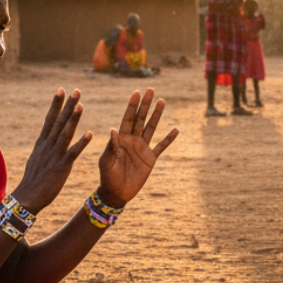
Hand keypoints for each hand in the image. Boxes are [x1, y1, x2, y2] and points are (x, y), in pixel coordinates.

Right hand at [12, 88, 91, 212]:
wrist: (27, 197)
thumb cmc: (33, 180)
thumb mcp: (37, 159)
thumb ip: (43, 147)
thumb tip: (45, 139)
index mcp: (42, 143)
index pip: (50, 119)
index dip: (56, 104)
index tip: (61, 89)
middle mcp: (48, 145)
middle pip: (58, 121)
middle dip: (67, 105)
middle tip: (76, 90)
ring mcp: (54, 155)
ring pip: (65, 133)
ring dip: (73, 119)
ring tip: (81, 105)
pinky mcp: (61, 167)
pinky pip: (73, 153)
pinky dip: (81, 143)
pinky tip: (90, 134)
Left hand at [97, 89, 178, 207]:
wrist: (116, 193)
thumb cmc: (107, 177)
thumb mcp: (106, 162)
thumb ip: (111, 147)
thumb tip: (113, 130)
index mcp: (120, 139)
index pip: (127, 118)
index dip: (132, 106)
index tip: (137, 92)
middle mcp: (132, 140)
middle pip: (140, 118)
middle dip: (145, 104)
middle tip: (151, 89)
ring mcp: (142, 148)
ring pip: (151, 128)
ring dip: (157, 115)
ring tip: (162, 101)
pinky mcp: (150, 159)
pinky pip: (161, 146)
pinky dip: (169, 139)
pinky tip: (176, 129)